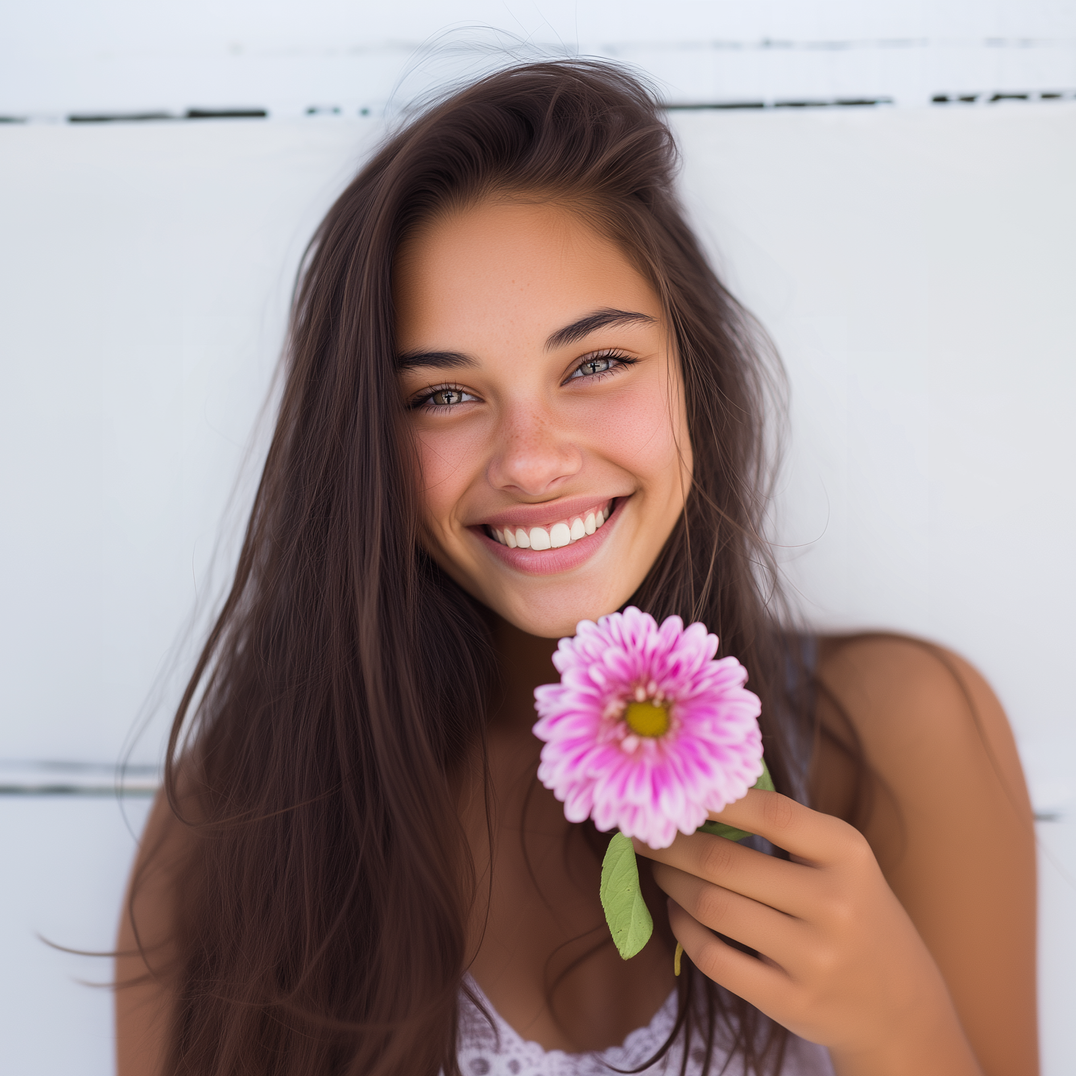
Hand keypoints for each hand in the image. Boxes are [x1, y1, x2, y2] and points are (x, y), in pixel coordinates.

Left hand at [633, 790, 982, 1075]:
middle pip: (724, 862)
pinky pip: (713, 956)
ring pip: (712, 907)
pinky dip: (683, 928)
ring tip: (658, 868)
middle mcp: (835, 903)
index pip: (771, 812)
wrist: (899, 1006)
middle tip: (645, 833)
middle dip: (672, 844)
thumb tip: (702, 789)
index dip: (714, 798)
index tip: (675, 788)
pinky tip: (678, 911)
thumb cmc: (853, 911)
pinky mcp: (791, 1001)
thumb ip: (786, 826)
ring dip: (671, 883)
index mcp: (847, 853)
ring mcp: (814, 957)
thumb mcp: (841, 860)